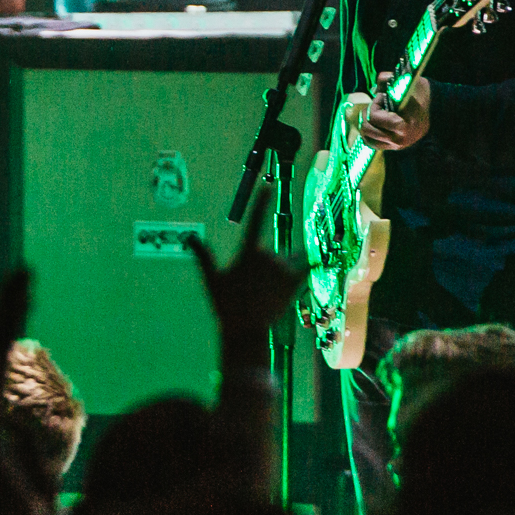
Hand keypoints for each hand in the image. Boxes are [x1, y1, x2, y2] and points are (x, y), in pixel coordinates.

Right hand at [187, 190, 305, 367]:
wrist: (246, 330)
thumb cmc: (225, 305)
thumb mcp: (211, 279)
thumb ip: (204, 256)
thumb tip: (189, 238)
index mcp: (248, 253)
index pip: (255, 221)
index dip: (262, 201)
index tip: (268, 185)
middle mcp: (269, 257)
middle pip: (274, 248)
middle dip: (268, 260)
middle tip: (254, 284)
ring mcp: (284, 270)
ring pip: (289, 258)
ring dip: (285, 264)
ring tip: (270, 287)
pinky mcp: (295, 282)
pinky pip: (307, 266)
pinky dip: (313, 261)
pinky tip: (324, 257)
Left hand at [360, 72, 429, 149]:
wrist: (434, 109)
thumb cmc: (419, 94)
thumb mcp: (406, 83)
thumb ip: (387, 80)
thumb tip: (375, 85)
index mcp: (403, 125)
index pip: (373, 117)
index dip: (375, 104)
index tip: (383, 97)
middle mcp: (399, 139)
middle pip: (366, 128)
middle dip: (368, 113)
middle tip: (377, 105)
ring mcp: (396, 146)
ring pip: (365, 137)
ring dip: (366, 123)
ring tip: (376, 113)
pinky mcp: (393, 148)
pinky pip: (370, 143)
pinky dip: (368, 133)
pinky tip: (374, 123)